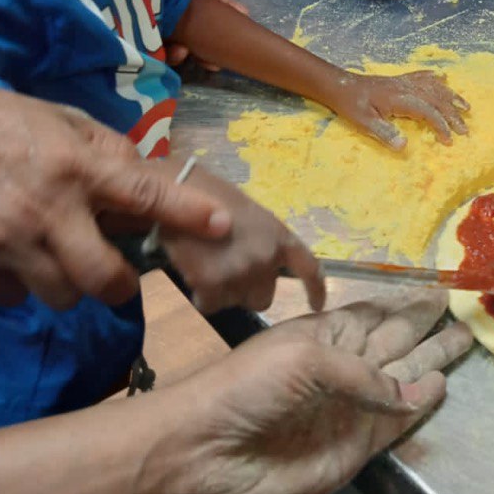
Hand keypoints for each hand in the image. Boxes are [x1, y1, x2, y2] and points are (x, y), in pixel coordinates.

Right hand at [0, 78, 230, 308]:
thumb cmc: (4, 121)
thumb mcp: (65, 120)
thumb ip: (107, 153)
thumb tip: (144, 181)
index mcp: (78, 165)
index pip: (144, 193)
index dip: (186, 213)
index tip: (222, 226)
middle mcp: (50, 208)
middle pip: (103, 279)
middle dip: (118, 284)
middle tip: (116, 273)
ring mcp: (11, 240)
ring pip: (62, 296)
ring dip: (69, 284)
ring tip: (56, 255)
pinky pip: (15, 297)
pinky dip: (22, 286)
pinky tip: (16, 256)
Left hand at [142, 0, 248, 67]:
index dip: (221, 5)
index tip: (240, 16)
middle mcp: (162, 1)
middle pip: (190, 23)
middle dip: (206, 42)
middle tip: (216, 59)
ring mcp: (143, 16)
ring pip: (170, 38)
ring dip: (185, 49)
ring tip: (187, 52)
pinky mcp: (124, 28)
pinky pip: (145, 45)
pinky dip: (160, 51)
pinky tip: (168, 51)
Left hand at [153, 291, 471, 493]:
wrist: (209, 451)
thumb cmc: (247, 386)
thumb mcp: (303, 360)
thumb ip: (362, 374)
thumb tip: (413, 390)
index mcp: (323, 334)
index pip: (373, 314)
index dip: (402, 303)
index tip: (435, 288)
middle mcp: (341, 366)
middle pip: (394, 341)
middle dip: (425, 325)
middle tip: (460, 308)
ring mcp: (350, 407)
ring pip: (402, 378)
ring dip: (432, 359)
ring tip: (464, 338)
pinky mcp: (354, 447)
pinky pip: (396, 422)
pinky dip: (420, 405)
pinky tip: (440, 385)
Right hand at [161, 163, 325, 313]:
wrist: (176, 188)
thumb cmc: (209, 193)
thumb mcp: (246, 211)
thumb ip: (260, 239)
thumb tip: (258, 258)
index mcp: (279, 235)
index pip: (309, 268)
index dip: (315, 289)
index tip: (317, 306)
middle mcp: (266, 257)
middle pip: (263, 297)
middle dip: (246, 289)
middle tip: (225, 267)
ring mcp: (241, 272)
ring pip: (234, 302)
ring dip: (221, 290)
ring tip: (205, 261)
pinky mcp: (213, 283)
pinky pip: (210, 305)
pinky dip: (201, 294)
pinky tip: (192, 269)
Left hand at [329, 71, 469, 149]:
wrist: (340, 85)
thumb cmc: (351, 105)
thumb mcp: (365, 123)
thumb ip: (385, 133)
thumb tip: (404, 146)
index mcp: (400, 98)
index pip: (428, 112)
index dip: (441, 125)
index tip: (449, 140)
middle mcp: (406, 87)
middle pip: (436, 99)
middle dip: (452, 114)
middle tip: (465, 130)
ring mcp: (403, 82)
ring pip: (433, 87)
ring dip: (450, 96)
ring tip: (465, 106)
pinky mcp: (399, 80)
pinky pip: (421, 76)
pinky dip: (434, 78)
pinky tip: (443, 77)